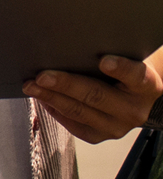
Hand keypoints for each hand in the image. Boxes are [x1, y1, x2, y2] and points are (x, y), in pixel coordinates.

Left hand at [22, 54, 162, 142]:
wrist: (137, 97)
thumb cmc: (125, 71)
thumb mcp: (127, 59)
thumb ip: (109, 53)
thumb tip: (71, 42)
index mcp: (147, 86)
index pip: (136, 76)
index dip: (121, 69)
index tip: (104, 61)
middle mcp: (134, 109)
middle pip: (97, 96)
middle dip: (66, 84)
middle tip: (42, 76)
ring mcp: (117, 127)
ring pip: (79, 112)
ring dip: (51, 98)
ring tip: (31, 86)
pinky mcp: (101, 136)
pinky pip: (74, 125)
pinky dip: (55, 110)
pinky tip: (41, 98)